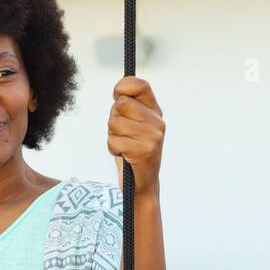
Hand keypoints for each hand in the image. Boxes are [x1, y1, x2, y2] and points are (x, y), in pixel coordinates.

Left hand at [106, 75, 163, 195]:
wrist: (142, 183)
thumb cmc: (132, 151)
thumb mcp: (132, 125)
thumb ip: (126, 108)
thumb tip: (117, 92)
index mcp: (155, 111)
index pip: (141, 85)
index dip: (123, 86)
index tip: (116, 95)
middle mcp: (157, 121)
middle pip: (121, 104)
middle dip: (114, 118)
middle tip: (122, 132)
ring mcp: (153, 136)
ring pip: (114, 122)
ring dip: (112, 135)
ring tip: (123, 145)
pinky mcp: (144, 151)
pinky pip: (113, 140)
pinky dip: (112, 148)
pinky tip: (123, 155)